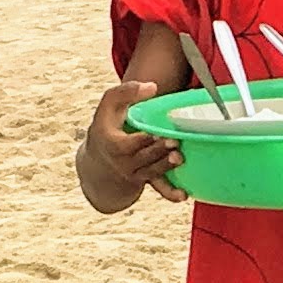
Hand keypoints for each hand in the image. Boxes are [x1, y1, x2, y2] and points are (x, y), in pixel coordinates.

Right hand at [79, 77, 185, 208]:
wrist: (99, 159)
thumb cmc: (108, 125)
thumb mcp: (109, 105)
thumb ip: (126, 92)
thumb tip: (152, 87)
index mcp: (112, 143)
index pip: (126, 144)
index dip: (141, 139)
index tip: (155, 132)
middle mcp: (123, 162)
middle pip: (142, 158)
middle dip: (158, 151)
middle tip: (173, 142)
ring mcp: (135, 173)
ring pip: (152, 172)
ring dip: (166, 166)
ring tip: (179, 157)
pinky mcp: (146, 179)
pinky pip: (158, 188)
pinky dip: (171, 193)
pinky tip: (183, 195)